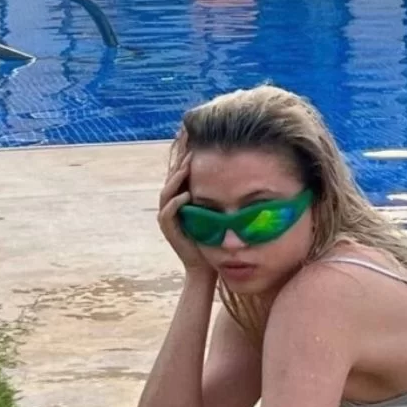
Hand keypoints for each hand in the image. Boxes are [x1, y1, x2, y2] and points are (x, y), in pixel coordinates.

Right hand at [159, 129, 213, 274]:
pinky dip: (177, 202)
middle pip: (171, 177)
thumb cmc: (215, 238)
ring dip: (177, 178)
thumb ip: (221, 195)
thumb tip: (239, 175)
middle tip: (189, 146)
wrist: (205, 266)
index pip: (181, 173)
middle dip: (179, 161)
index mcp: (182, 199)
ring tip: (188, 166)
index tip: (196, 141)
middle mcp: (172, 206)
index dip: (186, 157)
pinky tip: (187, 194)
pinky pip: (168, 213)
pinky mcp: (169, 230)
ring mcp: (168, 217)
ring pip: (167, 192)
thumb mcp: (218, 211)